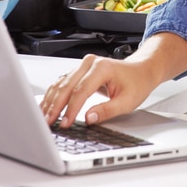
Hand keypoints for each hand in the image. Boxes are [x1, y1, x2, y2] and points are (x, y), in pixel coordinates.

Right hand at [40, 54, 154, 127]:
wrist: (141, 70)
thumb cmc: (137, 83)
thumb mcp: (127, 101)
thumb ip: (107, 110)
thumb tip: (89, 119)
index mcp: (102, 67)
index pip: (81, 91)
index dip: (71, 109)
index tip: (65, 123)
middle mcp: (89, 63)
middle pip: (66, 86)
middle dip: (56, 106)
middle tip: (48, 123)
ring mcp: (83, 65)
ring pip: (61, 84)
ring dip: (51, 101)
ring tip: (44, 117)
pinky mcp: (79, 71)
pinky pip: (63, 83)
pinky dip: (54, 96)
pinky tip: (48, 107)